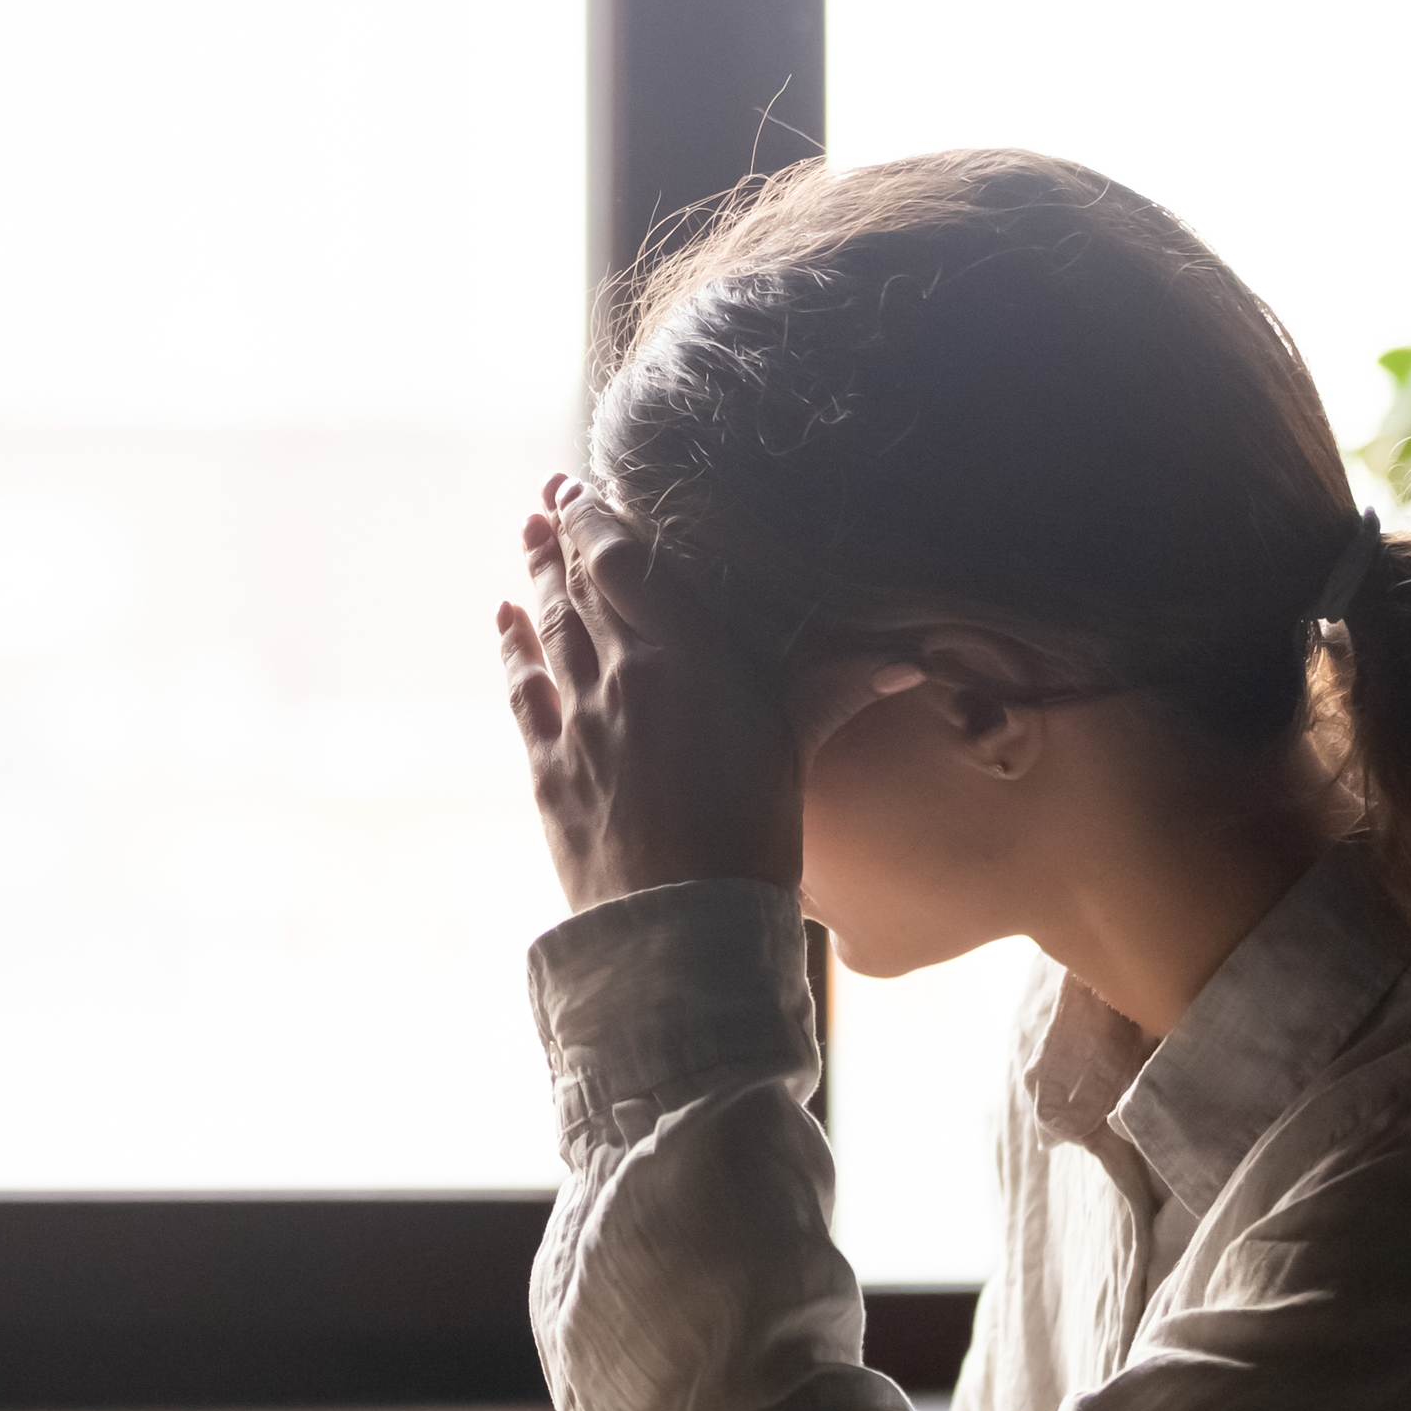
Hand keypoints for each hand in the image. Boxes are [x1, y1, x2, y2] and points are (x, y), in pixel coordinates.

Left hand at [492, 474, 918, 910]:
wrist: (679, 924)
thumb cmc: (752, 838)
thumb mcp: (793, 752)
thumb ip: (830, 694)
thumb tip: (904, 661)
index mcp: (684, 660)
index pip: (626, 566)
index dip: (598, 521)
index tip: (579, 486)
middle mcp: (621, 677)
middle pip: (583, 590)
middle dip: (564, 539)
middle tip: (548, 497)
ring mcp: (577, 721)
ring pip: (550, 630)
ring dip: (537, 578)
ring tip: (529, 535)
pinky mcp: (549, 767)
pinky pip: (523, 689)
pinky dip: (513, 647)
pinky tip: (506, 616)